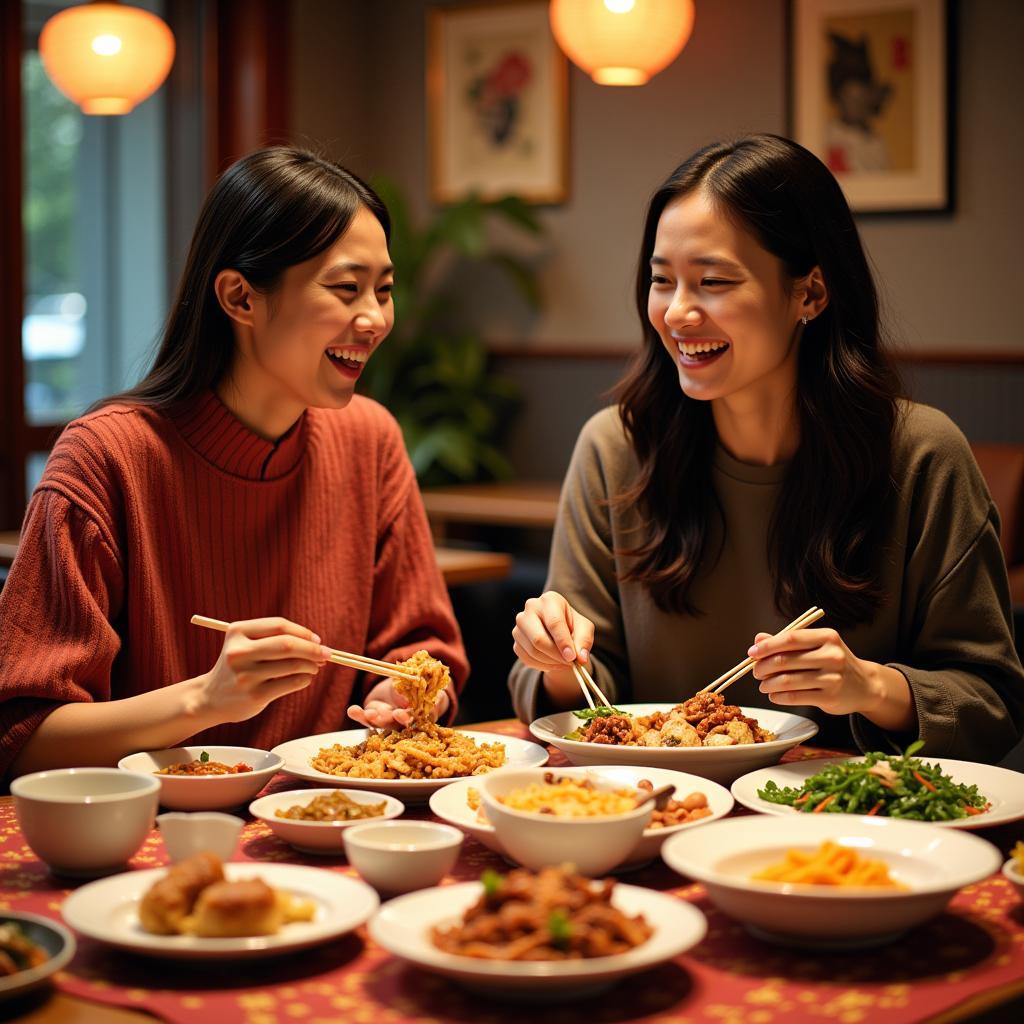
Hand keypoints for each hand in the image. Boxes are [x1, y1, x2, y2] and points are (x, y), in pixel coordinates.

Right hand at [194, 617, 328, 721]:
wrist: (210, 698)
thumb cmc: (238, 666)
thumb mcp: (245, 644)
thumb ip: (275, 638)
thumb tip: (316, 642)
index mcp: (237, 632)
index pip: (279, 626)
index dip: (303, 632)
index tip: (317, 639)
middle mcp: (238, 652)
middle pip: (287, 644)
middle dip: (313, 649)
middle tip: (327, 654)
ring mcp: (245, 675)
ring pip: (292, 665)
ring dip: (311, 665)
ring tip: (315, 667)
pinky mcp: (254, 695)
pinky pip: (291, 683)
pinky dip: (304, 679)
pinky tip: (305, 678)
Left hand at [348, 679, 451, 730]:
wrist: (410, 683)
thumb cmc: (423, 685)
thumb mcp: (424, 684)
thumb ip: (421, 690)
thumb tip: (405, 699)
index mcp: (417, 717)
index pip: (412, 722)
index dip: (405, 719)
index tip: (400, 714)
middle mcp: (401, 723)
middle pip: (394, 725)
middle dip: (389, 720)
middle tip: (384, 715)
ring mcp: (386, 720)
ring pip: (378, 724)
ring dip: (373, 720)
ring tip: (369, 714)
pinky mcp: (373, 715)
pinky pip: (365, 717)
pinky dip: (358, 714)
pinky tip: (352, 710)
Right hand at [512, 591, 594, 670]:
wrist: (558, 633)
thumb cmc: (573, 626)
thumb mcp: (584, 629)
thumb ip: (584, 641)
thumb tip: (580, 658)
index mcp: (549, 600)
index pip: (554, 623)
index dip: (563, 642)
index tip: (572, 657)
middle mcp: (530, 609)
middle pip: (539, 638)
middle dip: (556, 655)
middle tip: (570, 663)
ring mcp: (520, 625)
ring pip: (533, 651)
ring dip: (551, 662)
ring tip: (564, 662)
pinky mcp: (516, 642)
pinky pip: (527, 659)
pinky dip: (543, 666)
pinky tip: (554, 663)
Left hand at [749, 626, 911, 728]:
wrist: (866, 686)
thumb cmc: (834, 663)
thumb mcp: (816, 647)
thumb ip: (788, 643)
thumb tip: (758, 639)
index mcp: (827, 637)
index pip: (790, 638)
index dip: (767, 646)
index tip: (752, 653)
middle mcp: (832, 655)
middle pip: (785, 660)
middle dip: (763, 667)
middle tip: (755, 672)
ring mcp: (833, 677)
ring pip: (787, 680)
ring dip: (768, 684)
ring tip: (763, 685)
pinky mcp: (831, 697)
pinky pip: (795, 697)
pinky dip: (778, 696)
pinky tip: (774, 695)